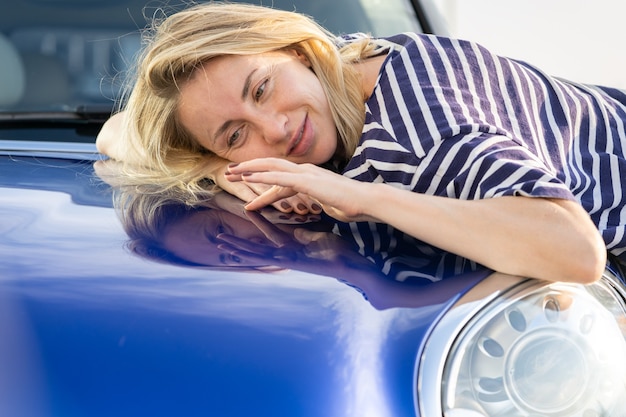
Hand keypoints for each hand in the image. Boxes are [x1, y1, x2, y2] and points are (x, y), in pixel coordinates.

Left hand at [224, 158, 376, 222]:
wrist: (366, 202)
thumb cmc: (350, 205)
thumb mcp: (324, 207)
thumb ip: (312, 207)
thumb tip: (304, 221)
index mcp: (308, 177)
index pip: (279, 178)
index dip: (260, 183)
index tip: (244, 188)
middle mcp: (305, 171)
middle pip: (270, 167)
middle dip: (248, 169)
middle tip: (229, 173)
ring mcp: (306, 174)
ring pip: (271, 168)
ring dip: (249, 169)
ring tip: (231, 173)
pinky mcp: (307, 181)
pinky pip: (279, 178)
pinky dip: (262, 176)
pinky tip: (248, 178)